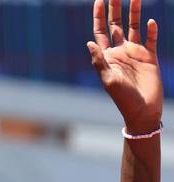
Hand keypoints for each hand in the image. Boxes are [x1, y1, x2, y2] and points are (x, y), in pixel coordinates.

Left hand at [88, 0, 162, 134]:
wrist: (142, 111)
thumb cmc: (123, 99)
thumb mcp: (108, 80)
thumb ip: (99, 61)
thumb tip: (89, 42)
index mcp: (108, 57)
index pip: (101, 31)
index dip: (99, 16)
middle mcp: (120, 52)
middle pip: (116, 24)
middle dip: (115, 8)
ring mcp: (135, 53)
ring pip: (134, 26)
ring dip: (134, 12)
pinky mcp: (149, 57)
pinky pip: (151, 39)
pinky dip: (151, 30)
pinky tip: (150, 21)